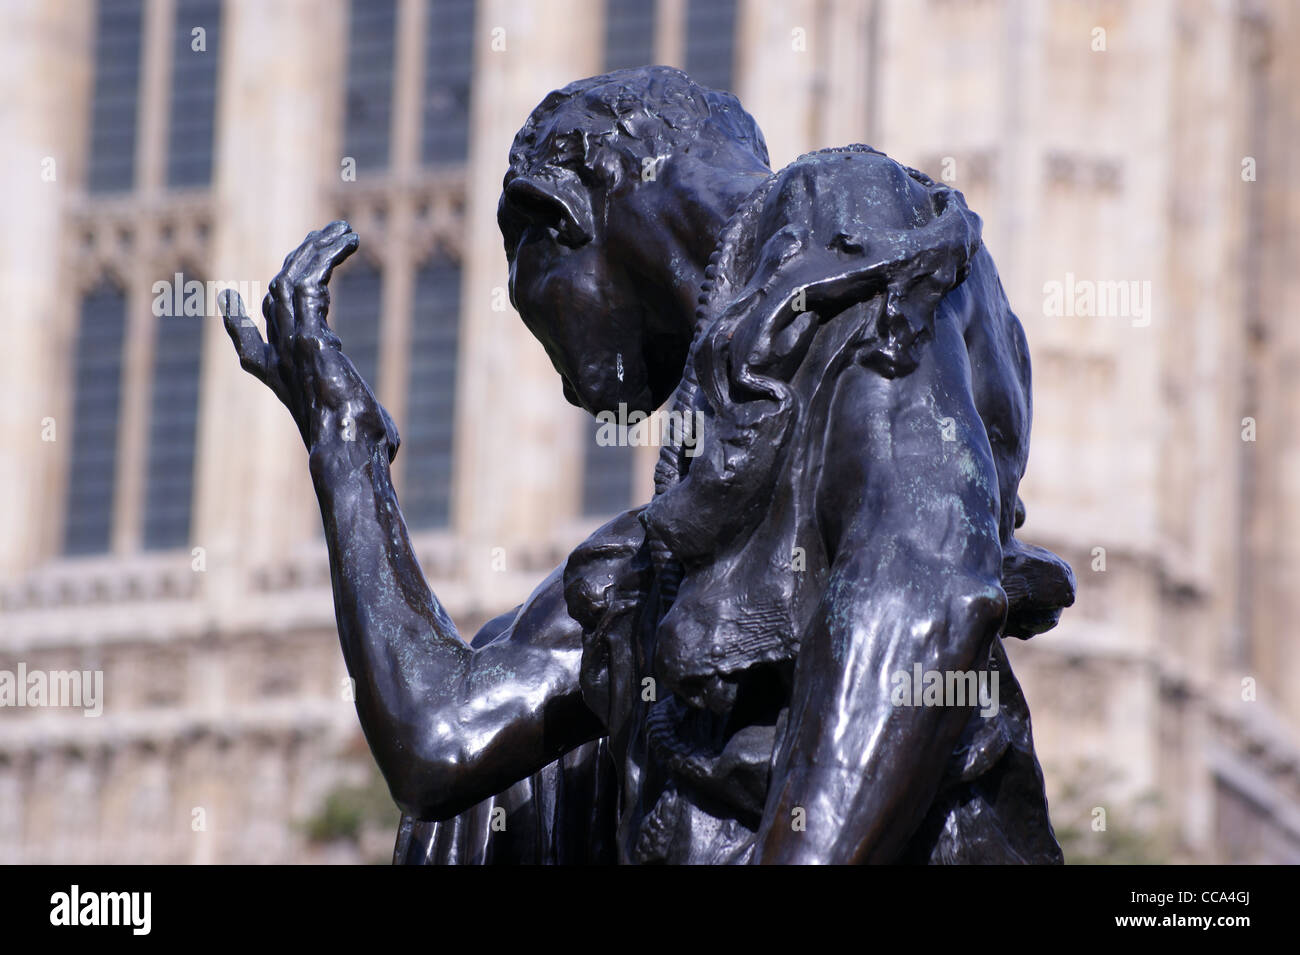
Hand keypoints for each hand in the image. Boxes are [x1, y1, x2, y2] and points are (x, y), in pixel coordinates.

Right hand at [219, 220, 398, 459]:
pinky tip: (348, 239)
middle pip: (277, 297)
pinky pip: (308, 282)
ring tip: (344, 230)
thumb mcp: (357, 432)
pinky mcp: (309, 334)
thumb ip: (361, 423)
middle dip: (300, 263)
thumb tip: (384, 441)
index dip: (238, 324)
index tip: (229, 301)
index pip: (251, 350)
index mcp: (284, 382)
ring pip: (290, 281)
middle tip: (323, 238)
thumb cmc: (361, 450)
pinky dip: (326, 256)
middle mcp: (280, 360)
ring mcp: (291, 345)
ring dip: (316, 250)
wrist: (349, 453)